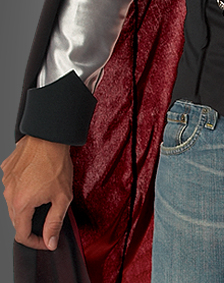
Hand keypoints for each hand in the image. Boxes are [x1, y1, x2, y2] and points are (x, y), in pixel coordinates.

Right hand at [2, 135, 72, 250]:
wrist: (50, 136)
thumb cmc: (57, 163)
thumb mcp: (62, 197)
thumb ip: (54, 222)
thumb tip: (49, 242)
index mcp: (21, 204)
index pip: (22, 234)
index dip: (35, 242)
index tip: (45, 240)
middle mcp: (9, 194)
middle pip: (17, 219)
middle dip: (32, 222)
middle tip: (48, 216)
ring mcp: (6, 180)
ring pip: (13, 201)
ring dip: (26, 203)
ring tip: (43, 193)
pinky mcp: (6, 168)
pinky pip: (12, 184)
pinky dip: (22, 186)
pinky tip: (35, 178)